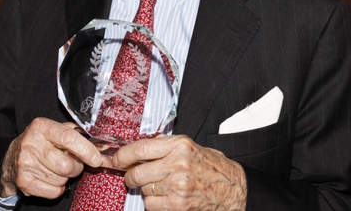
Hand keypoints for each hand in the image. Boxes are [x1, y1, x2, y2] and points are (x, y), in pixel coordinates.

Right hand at [0, 118, 103, 199]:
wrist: (11, 159)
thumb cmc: (40, 143)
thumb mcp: (55, 131)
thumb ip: (77, 135)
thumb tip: (102, 146)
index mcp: (41, 127)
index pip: (68, 138)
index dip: (86, 150)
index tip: (97, 159)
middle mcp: (31, 144)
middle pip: (66, 165)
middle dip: (76, 167)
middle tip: (73, 163)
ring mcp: (25, 164)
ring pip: (61, 179)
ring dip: (66, 177)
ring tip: (57, 168)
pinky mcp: (24, 181)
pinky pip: (54, 191)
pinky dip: (58, 188)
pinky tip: (50, 178)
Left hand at [112, 134, 246, 210]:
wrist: (234, 190)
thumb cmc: (213, 168)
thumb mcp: (191, 146)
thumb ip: (166, 144)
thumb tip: (141, 146)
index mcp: (179, 145)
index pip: (140, 148)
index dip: (123, 155)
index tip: (116, 159)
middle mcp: (177, 163)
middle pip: (136, 172)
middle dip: (130, 176)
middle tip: (132, 176)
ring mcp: (177, 185)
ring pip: (143, 189)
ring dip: (146, 189)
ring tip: (160, 186)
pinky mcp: (178, 205)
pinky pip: (151, 205)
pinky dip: (153, 203)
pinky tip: (165, 197)